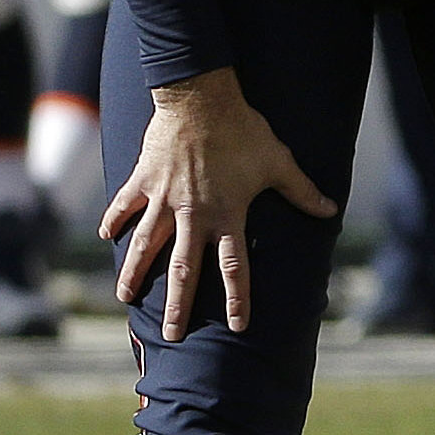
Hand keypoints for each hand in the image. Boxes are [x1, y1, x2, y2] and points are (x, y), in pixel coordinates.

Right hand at [101, 67, 338, 338]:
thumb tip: (332, 210)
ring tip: (124, 298)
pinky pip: (124, 206)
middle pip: (185, 269)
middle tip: (171, 334)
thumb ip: (303, 191)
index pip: (235, 267)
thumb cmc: (243, 131)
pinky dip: (113, 220)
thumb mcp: (279, 162)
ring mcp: (164, 199)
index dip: (237, 298)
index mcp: (227, 215)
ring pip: (145, 245)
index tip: (236, 326)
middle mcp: (194, 215)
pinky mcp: (143, 180)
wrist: (200, 100)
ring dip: (135, 273)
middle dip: (178, 305)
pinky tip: (103, 236)